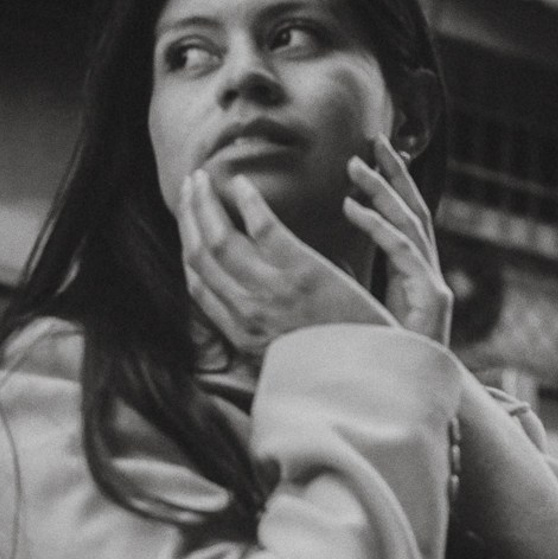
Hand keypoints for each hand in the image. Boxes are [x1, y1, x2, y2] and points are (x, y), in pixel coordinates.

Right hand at [178, 169, 393, 358]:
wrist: (371, 380)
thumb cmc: (336, 365)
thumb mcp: (289, 355)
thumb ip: (271, 330)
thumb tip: (266, 302)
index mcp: (242, 334)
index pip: (197, 285)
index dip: (187, 248)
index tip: (187, 223)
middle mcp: (247, 313)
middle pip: (200, 257)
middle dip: (189, 217)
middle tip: (189, 186)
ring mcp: (272, 293)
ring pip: (220, 241)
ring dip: (206, 204)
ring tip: (203, 178)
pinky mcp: (303, 274)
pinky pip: (263, 230)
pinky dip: (249, 202)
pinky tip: (242, 182)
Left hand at [344, 136, 453, 346]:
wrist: (418, 402)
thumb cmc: (390, 362)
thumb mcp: (367, 316)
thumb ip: (355, 286)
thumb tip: (325, 262)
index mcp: (413, 275)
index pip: (403, 219)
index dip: (390, 186)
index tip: (371, 156)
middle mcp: (427, 274)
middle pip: (413, 210)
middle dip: (395, 174)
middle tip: (375, 140)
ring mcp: (432, 284)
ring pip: (410, 224)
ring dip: (383, 191)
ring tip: (356, 167)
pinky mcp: (433, 299)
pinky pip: (403, 253)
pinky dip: (377, 227)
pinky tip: (353, 209)